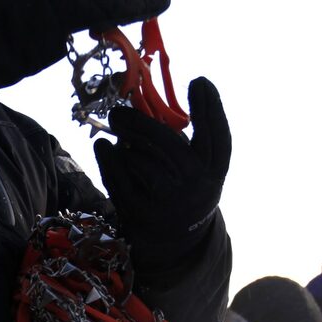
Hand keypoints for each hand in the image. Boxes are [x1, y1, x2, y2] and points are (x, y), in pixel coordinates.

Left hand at [94, 77, 230, 267]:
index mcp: (214, 172)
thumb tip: (146, 103)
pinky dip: (108, 159)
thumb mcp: (195, 168)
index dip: (211, 108)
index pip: (218, 136)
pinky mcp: (142, 213)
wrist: (174, 241)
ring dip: (125, 142)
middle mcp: (197, 187)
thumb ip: (182, 139)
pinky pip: (120, 178)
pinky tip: (103, 147)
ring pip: (141, 159)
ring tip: (118, 132)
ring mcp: (170, 202)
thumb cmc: (183, 189)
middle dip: (140, 122)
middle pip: (168, 144)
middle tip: (118, 111)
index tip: (199, 80)